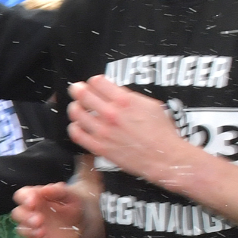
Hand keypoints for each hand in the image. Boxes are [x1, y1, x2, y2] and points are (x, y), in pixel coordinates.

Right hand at [11, 182, 87, 237]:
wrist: (83, 221)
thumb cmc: (73, 203)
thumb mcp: (68, 194)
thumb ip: (57, 190)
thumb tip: (45, 189)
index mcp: (35, 198)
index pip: (21, 196)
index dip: (23, 199)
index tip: (33, 203)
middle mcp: (30, 213)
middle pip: (17, 214)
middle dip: (25, 217)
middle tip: (39, 220)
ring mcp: (33, 228)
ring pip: (21, 230)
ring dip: (30, 232)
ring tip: (43, 232)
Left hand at [67, 78, 194, 188]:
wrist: (163, 157)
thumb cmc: (161, 132)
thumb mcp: (150, 105)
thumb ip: (130, 96)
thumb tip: (115, 91)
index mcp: (125, 100)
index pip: (97, 82)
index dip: (94, 81)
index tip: (94, 84)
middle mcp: (111, 114)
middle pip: (82, 94)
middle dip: (78, 89)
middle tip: (77, 89)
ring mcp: (103, 131)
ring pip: (76, 112)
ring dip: (75, 107)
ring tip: (78, 108)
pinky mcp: (99, 147)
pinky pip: (76, 134)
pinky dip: (75, 127)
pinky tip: (79, 126)